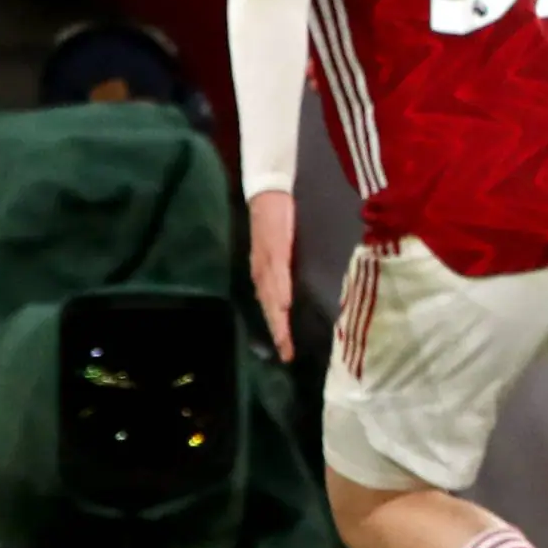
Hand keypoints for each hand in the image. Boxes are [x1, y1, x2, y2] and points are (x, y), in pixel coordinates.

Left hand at [248, 190, 296, 360]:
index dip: (277, 330)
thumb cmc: (276, 220)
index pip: (270, 308)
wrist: (268, 193)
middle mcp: (262, 271)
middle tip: (286, 354)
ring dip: (277, 319)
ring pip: (272, 296)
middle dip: (277, 332)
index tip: (286, 353)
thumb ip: (281, 270)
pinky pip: (278, 273)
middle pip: (269, 308)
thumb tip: (286, 295)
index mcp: (264, 274)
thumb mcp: (278, 250)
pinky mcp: (275, 249)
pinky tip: (284, 304)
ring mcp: (267, 261)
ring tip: (285, 339)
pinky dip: (280, 290)